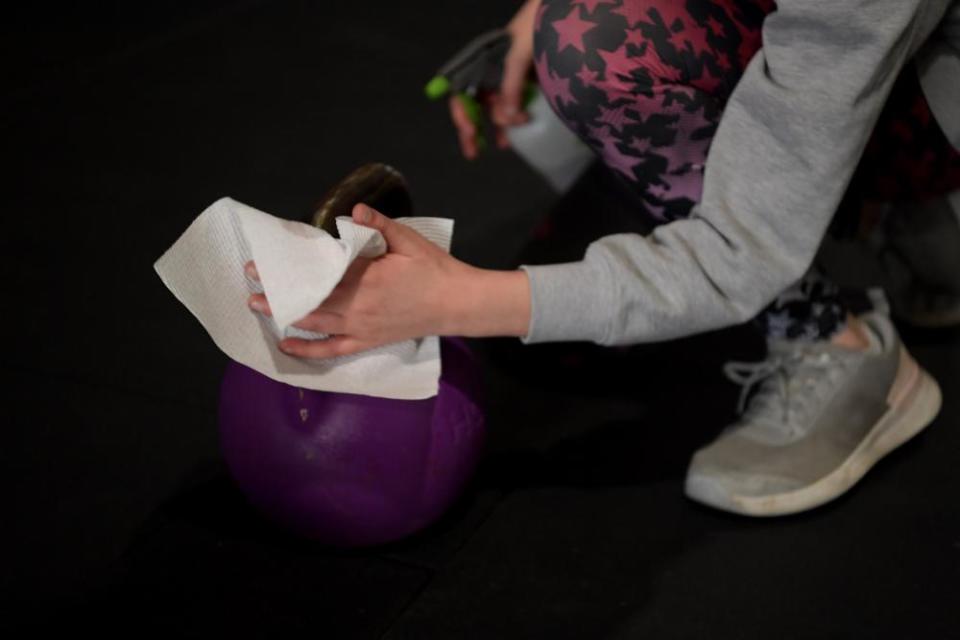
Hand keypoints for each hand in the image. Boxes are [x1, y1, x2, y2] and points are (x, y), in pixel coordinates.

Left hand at [246, 204, 531, 357]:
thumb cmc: (435, 270)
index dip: (289, 272)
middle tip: (250, 287)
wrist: (457, 304)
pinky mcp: (368, 340)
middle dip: (277, 295)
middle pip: (309, 301)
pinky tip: (288, 346)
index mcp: (367, 280)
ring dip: (285, 317)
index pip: (318, 275)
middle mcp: (358, 307)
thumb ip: (380, 225)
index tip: (264, 265)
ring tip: (259, 308)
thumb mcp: (409, 241)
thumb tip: (354, 212)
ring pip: (315, 324)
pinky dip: (309, 350)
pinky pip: (333, 349)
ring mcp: (362, 327)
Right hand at [449, 0, 539, 158]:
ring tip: (499, 146)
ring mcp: (511, 80)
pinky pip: (515, 108)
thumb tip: (508, 117)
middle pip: (475, 105)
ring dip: (496, 128)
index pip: (462, 92)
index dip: (462, 113)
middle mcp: (493, 73)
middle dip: (473, 129)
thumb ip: (511, 85)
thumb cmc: (537, 26)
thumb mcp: (520, 54)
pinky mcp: (528, 85)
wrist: (563, 13)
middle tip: (473, 153)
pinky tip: (514, 137)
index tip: (470, 131)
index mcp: (483, 63)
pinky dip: (514, 122)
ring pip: (496, 110)